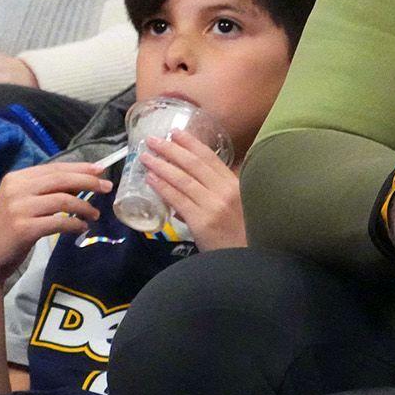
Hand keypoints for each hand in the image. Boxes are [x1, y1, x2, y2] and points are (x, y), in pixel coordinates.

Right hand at [0, 162, 111, 289]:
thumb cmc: (6, 230)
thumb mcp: (21, 203)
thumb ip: (45, 191)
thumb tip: (81, 183)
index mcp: (15, 179)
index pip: (54, 168)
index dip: (80, 168)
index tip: (101, 170)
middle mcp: (15, 189)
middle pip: (61, 180)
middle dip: (89, 182)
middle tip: (108, 187)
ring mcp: (18, 208)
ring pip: (64, 201)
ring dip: (85, 207)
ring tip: (95, 215)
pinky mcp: (24, 229)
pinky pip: (60, 222)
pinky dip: (75, 225)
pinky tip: (81, 228)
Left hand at [143, 130, 245, 249]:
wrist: (248, 261)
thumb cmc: (246, 235)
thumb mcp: (239, 208)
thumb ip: (219, 194)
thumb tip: (189, 189)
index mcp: (237, 184)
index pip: (211, 158)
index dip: (191, 143)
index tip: (176, 132)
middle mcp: (226, 190)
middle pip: (194, 164)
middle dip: (171, 149)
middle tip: (153, 139)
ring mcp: (213, 205)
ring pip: (183, 179)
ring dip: (161, 165)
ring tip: (146, 156)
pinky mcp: (201, 220)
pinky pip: (177, 199)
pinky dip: (162, 187)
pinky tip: (150, 179)